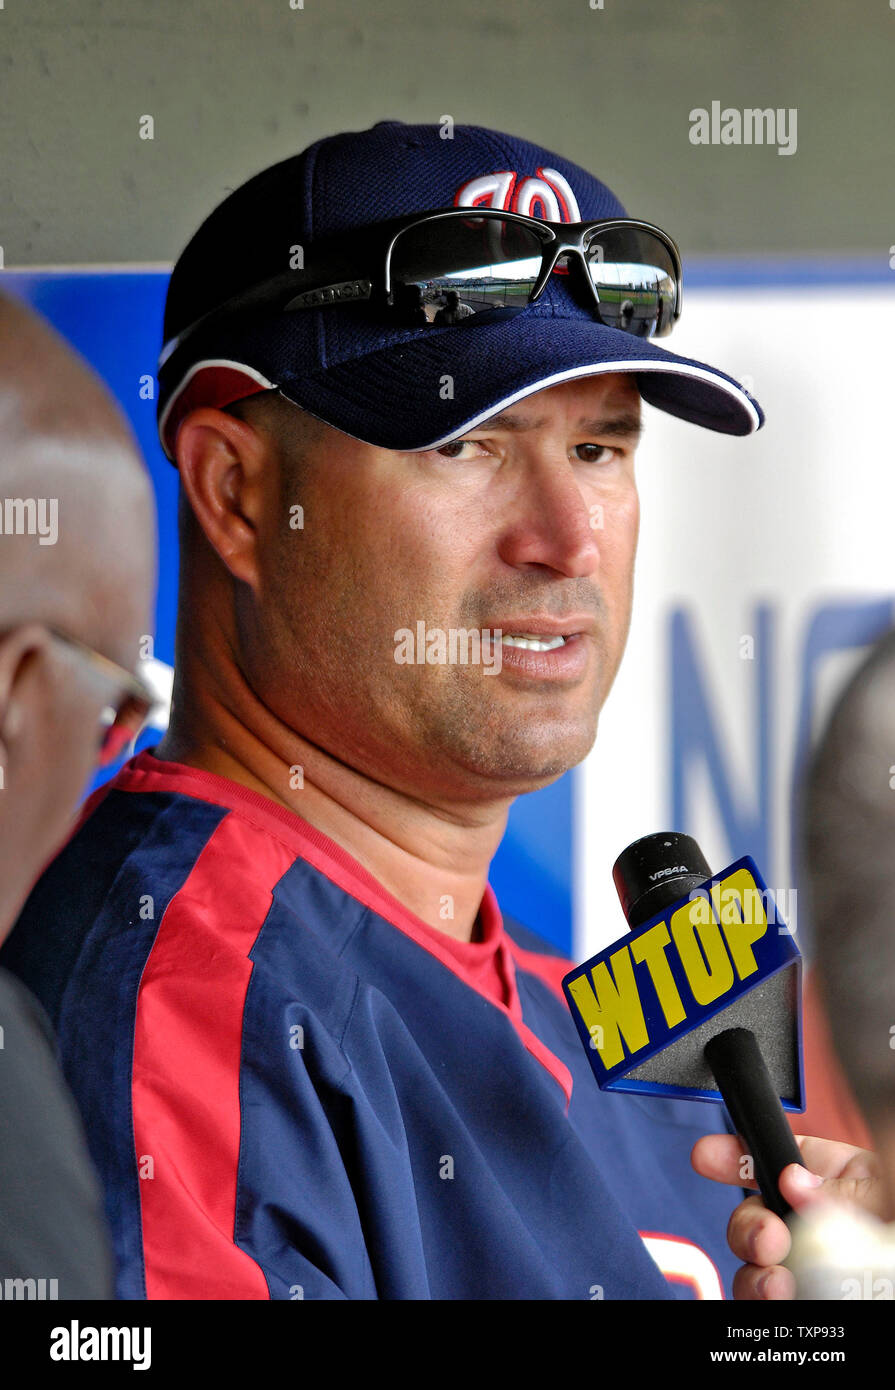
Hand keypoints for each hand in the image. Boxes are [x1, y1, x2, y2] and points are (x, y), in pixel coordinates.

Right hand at [691, 1132, 884, 1298]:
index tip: (708, 1156)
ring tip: (779, 1282)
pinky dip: (765, 1302)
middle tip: (770, 1240)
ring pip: (756, 1265)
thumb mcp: (887, 1192)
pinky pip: (768, 1304)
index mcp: (844, 1181)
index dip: (738, 1151)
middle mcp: (822, 1224)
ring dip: (754, 1270)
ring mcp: (815, 1269)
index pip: (779, 1154)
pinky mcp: (813, 1304)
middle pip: (758, 1214)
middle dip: (749, 1224)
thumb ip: (843, 1185)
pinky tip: (781, 1299)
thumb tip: (794, 1179)